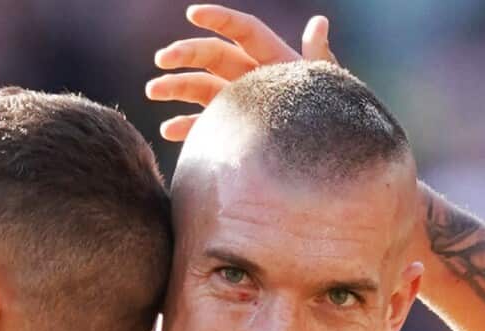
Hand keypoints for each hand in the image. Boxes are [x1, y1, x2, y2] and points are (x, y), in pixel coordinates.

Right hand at [145, 4, 338, 140]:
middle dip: (185, 54)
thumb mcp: (324, 86)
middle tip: (161, 59)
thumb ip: (317, 55)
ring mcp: (238, 104)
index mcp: (274, 58)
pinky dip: (185, 126)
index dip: (219, 19)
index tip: (192, 14)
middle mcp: (251, 77)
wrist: (330, 162)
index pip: (244, 31)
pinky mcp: (230, 131)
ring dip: (175, 86)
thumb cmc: (332, 118)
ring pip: (200, 88)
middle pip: (213, 56)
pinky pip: (203, 126)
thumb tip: (319, 21)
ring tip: (152, 90)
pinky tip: (168, 130)